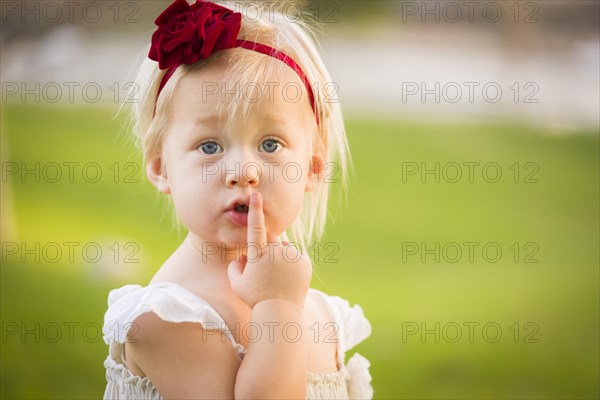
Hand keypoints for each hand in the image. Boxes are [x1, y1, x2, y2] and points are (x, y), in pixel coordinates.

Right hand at [227, 192, 311, 308]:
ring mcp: (292, 256)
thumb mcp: (237, 284)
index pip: (256, 227)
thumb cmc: (255, 298)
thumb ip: (235, 266)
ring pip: (284, 247)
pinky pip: (296, 256)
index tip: (257, 194)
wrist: (280, 312)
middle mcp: (276, 252)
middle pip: (272, 238)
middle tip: (265, 267)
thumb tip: (243, 256)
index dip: (255, 210)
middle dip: (268, 246)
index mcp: (258, 254)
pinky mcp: (304, 262)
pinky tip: (287, 278)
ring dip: (280, 256)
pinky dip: (292, 263)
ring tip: (278, 277)